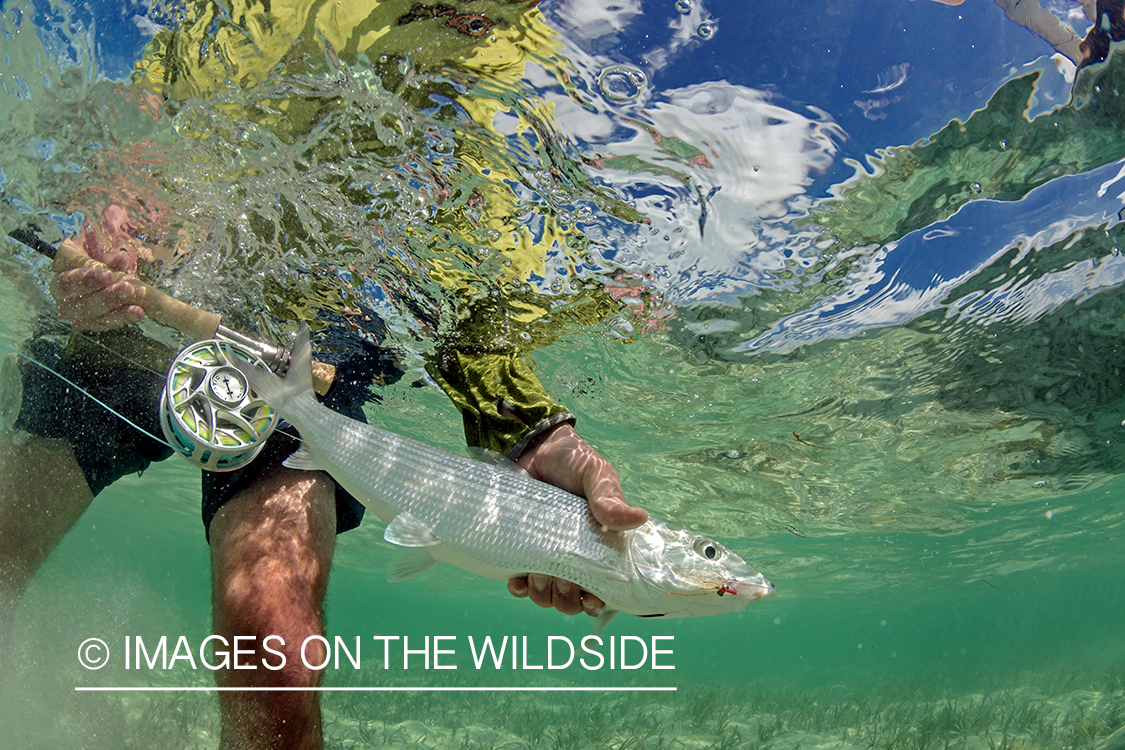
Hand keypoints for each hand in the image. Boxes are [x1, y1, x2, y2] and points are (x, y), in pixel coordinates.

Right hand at [50, 206, 145, 330]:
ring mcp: (79, 318)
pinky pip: (109, 324)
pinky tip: (138, 314)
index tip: (108, 274)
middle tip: (127, 288)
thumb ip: (105, 259)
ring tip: (137, 307)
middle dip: (107, 297)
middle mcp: (65, 303)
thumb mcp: (94, 256)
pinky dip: (124, 318)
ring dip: (118, 312)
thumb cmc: (91, 264)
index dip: (87, 281)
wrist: (96, 276)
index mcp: (59, 282)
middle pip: (83, 305)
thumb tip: (121, 258)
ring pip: (96, 319)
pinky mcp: (95, 325)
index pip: (67, 284)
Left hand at [507, 423, 646, 615]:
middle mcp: (573, 556)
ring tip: (538, 574)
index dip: (596, 600)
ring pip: (546, 596)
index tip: (589, 596)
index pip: (603, 586)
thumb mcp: (596, 475)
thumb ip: (610, 499)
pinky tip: (518, 579)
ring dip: (542, 594)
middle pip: (572, 599)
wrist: (532, 446)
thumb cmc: (572, 460)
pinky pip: (519, 585)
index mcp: (599, 544)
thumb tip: (640, 518)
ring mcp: (545, 555)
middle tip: (560, 576)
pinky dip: (519, 588)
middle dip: (566, 597)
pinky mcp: (519, 550)